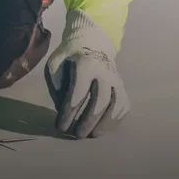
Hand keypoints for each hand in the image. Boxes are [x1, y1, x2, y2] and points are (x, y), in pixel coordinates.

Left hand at [45, 10, 129, 138]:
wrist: (92, 43)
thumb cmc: (69, 57)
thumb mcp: (55, 63)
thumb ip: (56, 84)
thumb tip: (62, 107)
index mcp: (86, 64)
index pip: (78, 93)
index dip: (69, 113)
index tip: (60, 127)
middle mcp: (105, 72)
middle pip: (101, 100)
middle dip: (89, 121)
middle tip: (77, 135)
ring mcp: (116, 80)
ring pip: (117, 104)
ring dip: (105, 123)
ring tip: (92, 135)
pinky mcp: (122, 88)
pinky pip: (123, 107)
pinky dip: (114, 121)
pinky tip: (103, 129)